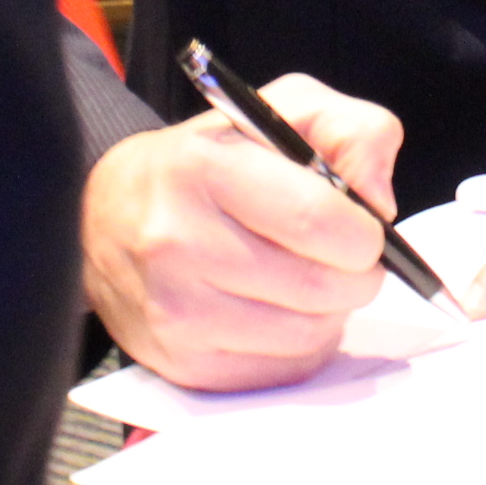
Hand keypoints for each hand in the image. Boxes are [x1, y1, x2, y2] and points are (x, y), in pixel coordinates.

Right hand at [81, 75, 403, 391]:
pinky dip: (302, 346)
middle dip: (356, 275)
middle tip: (345, 258)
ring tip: (310, 280)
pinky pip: (281, 373)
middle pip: (318, 287)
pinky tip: (283, 312)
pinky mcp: (180, 365)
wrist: (106, 216)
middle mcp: (178, 241)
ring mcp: (175, 311)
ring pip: (306, 336)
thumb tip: (379, 203)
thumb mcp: (280, 111)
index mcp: (203, 167)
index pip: (317, 221)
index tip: (363, 227)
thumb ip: (351, 131)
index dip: (364, 231)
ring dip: (330, 312)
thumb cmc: (210, 160)